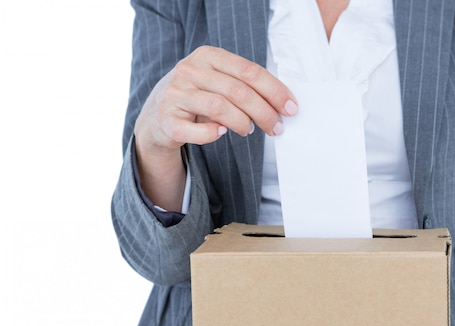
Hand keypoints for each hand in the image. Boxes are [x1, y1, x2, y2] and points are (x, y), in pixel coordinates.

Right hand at [136, 45, 297, 149]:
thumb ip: (244, 86)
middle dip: (264, 112)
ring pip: (220, 107)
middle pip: (238, 91)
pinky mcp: (166, 119)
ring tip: (250, 130)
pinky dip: (213, 134)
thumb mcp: (217, 82)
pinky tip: (221, 133)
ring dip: (243, 122)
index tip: (291, 108)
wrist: (156, 117)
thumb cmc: (197, 98)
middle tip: (277, 127)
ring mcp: (176, 94)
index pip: (249, 71)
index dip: (274, 91)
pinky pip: (197, 129)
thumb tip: (282, 104)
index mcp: (207, 56)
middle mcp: (189, 70)